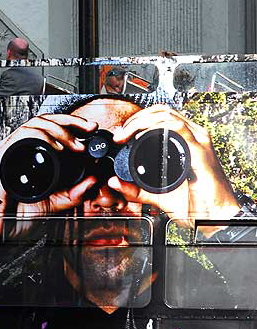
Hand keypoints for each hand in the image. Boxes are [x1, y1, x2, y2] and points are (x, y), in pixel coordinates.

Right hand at [0, 113, 97, 235]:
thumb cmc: (18, 214)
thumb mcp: (55, 203)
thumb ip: (75, 193)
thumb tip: (94, 180)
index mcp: (31, 154)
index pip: (51, 128)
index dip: (72, 124)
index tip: (91, 129)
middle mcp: (21, 148)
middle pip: (46, 120)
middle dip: (72, 121)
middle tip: (90, 128)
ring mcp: (11, 150)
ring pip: (37, 123)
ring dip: (61, 130)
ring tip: (76, 145)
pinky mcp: (3, 154)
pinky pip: (24, 135)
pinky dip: (44, 137)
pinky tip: (58, 148)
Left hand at [110, 105, 239, 232]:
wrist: (214, 217)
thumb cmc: (195, 205)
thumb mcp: (157, 195)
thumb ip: (135, 189)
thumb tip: (113, 183)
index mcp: (185, 142)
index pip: (160, 117)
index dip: (138, 119)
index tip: (121, 134)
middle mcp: (193, 137)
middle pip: (161, 111)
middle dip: (136, 118)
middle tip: (121, 134)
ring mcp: (198, 141)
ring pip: (167, 115)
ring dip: (141, 120)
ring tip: (126, 133)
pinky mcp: (199, 150)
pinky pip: (177, 128)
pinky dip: (156, 127)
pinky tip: (141, 137)